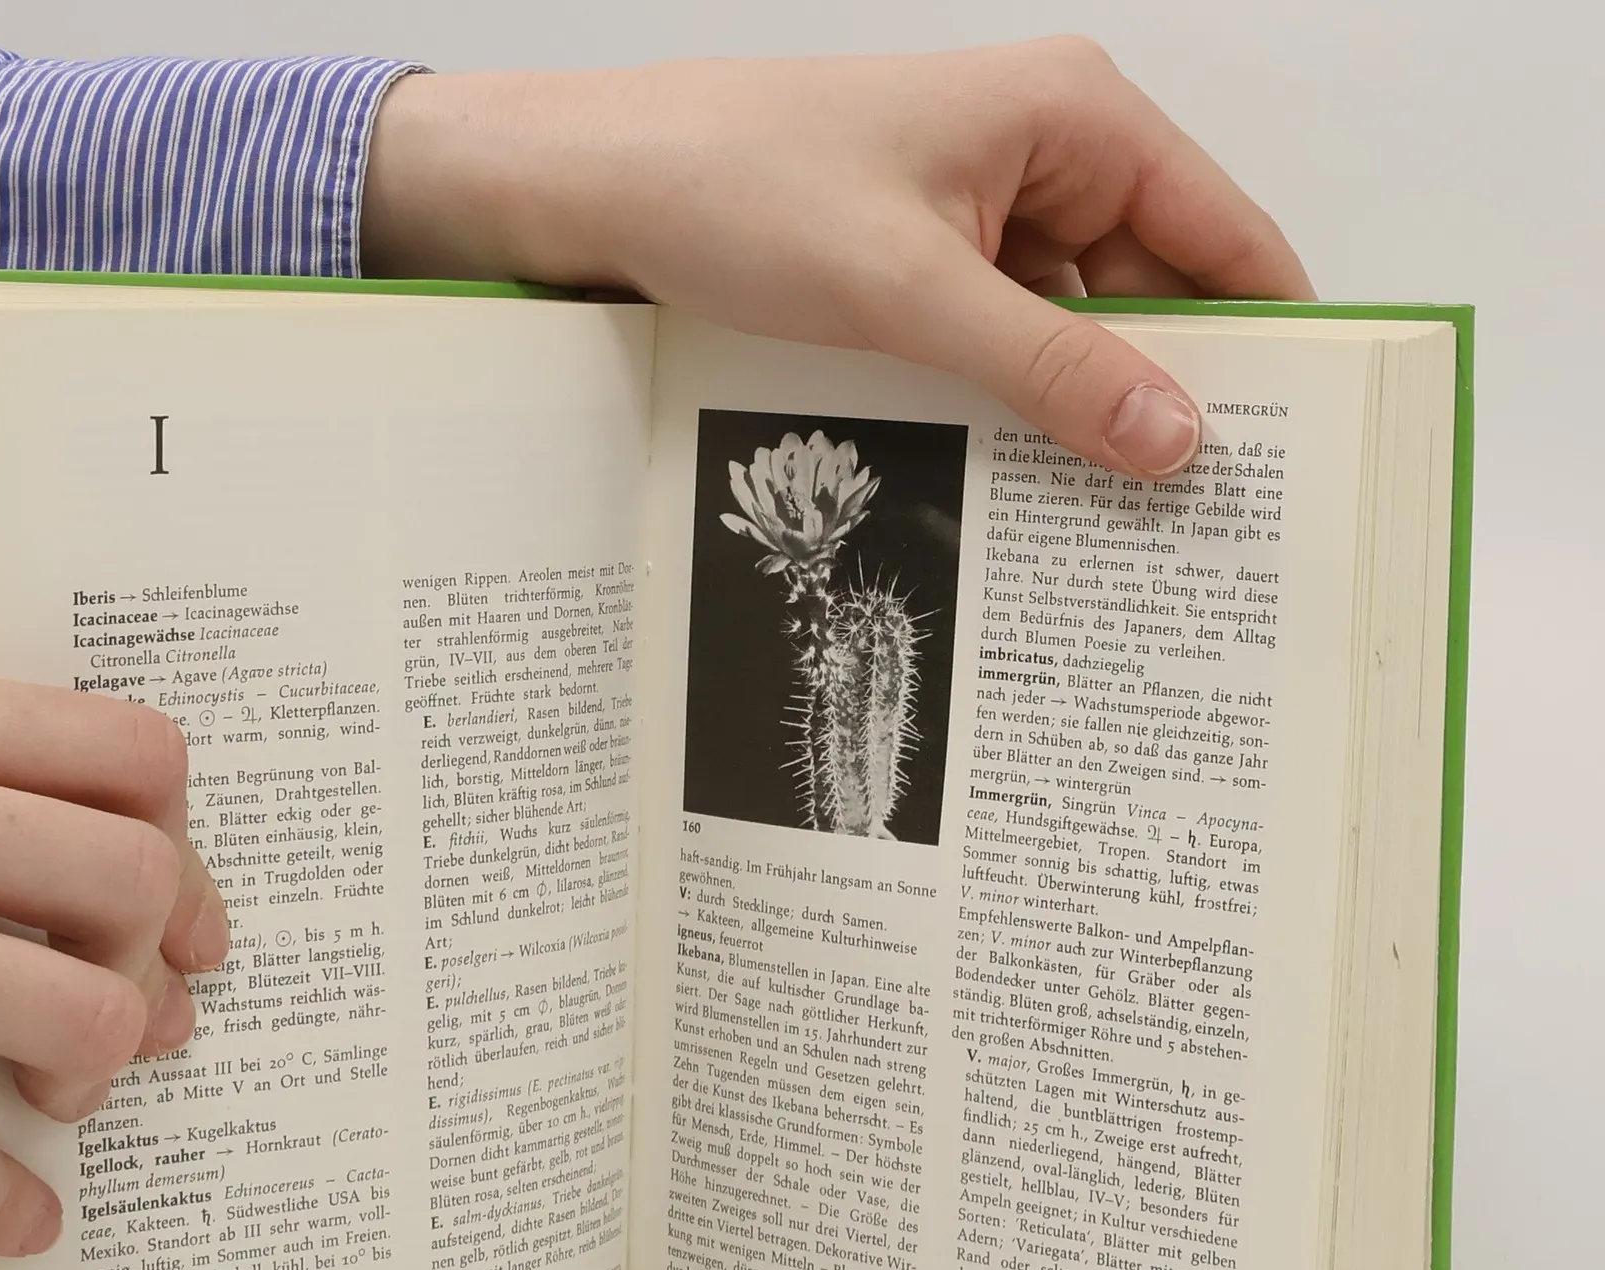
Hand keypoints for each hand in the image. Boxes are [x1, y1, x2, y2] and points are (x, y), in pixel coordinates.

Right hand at [0, 663, 228, 1254]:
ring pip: (78, 1015)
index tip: (180, 921)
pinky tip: (14, 1213)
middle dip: (150, 967)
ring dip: (88, 1076)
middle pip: (130, 880)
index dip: (186, 854)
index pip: (133, 755)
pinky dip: (2, 1203)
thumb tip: (161, 918)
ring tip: (47, 1089)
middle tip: (120, 1012)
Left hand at [363, 38, 1312, 477]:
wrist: (595, 191)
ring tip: (1119, 530)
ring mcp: (982, 215)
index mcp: (1076, 119)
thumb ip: (1049, 366)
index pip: (1225, 235)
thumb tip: (1175, 439)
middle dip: (1173, 396)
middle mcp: (1046, 158)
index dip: (1268, 340)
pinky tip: (1026, 487)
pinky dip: (1019, 407)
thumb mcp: (909, 290)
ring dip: (1088, 415)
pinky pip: (1006, 345)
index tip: (1293, 452)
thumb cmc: (737, 189)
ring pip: (1077, 331)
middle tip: (1200, 527)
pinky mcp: (926, 266)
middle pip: (1157, 293)